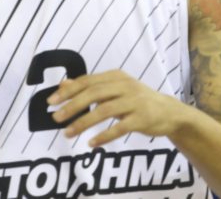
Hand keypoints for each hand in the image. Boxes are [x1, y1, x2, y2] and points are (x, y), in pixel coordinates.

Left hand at [48, 70, 186, 146]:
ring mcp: (135, 102)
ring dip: (83, 122)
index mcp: (115, 76)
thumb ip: (91, 86)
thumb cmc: (136, 100)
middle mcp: (125, 86)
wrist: (169, 112)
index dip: (68, 91)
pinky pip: (120, 128)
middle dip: (72, 106)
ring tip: (68, 133)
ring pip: (104, 111)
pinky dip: (104, 136)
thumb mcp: (115, 89)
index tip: (50, 102)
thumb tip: (64, 84)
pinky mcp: (142, 118)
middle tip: (55, 118)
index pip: (87, 81)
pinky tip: (91, 143)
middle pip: (93, 94)